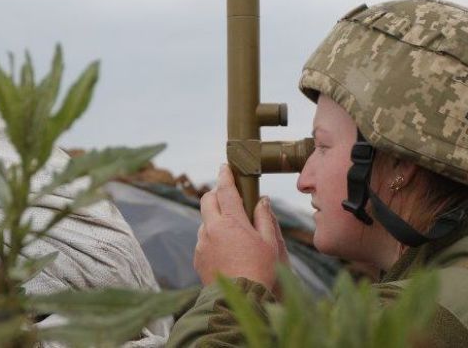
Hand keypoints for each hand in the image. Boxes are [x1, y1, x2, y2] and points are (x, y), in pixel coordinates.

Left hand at [193, 164, 289, 288]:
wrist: (239, 299)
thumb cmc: (260, 270)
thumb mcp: (269, 242)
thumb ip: (264, 217)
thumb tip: (262, 200)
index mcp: (231, 221)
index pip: (225, 190)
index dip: (225, 175)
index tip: (225, 167)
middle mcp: (212, 228)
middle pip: (207, 200)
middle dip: (216, 194)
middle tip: (229, 197)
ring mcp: (202, 243)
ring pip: (205, 221)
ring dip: (215, 219)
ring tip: (232, 232)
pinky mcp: (198, 257)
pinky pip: (203, 240)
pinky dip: (212, 238)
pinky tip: (226, 251)